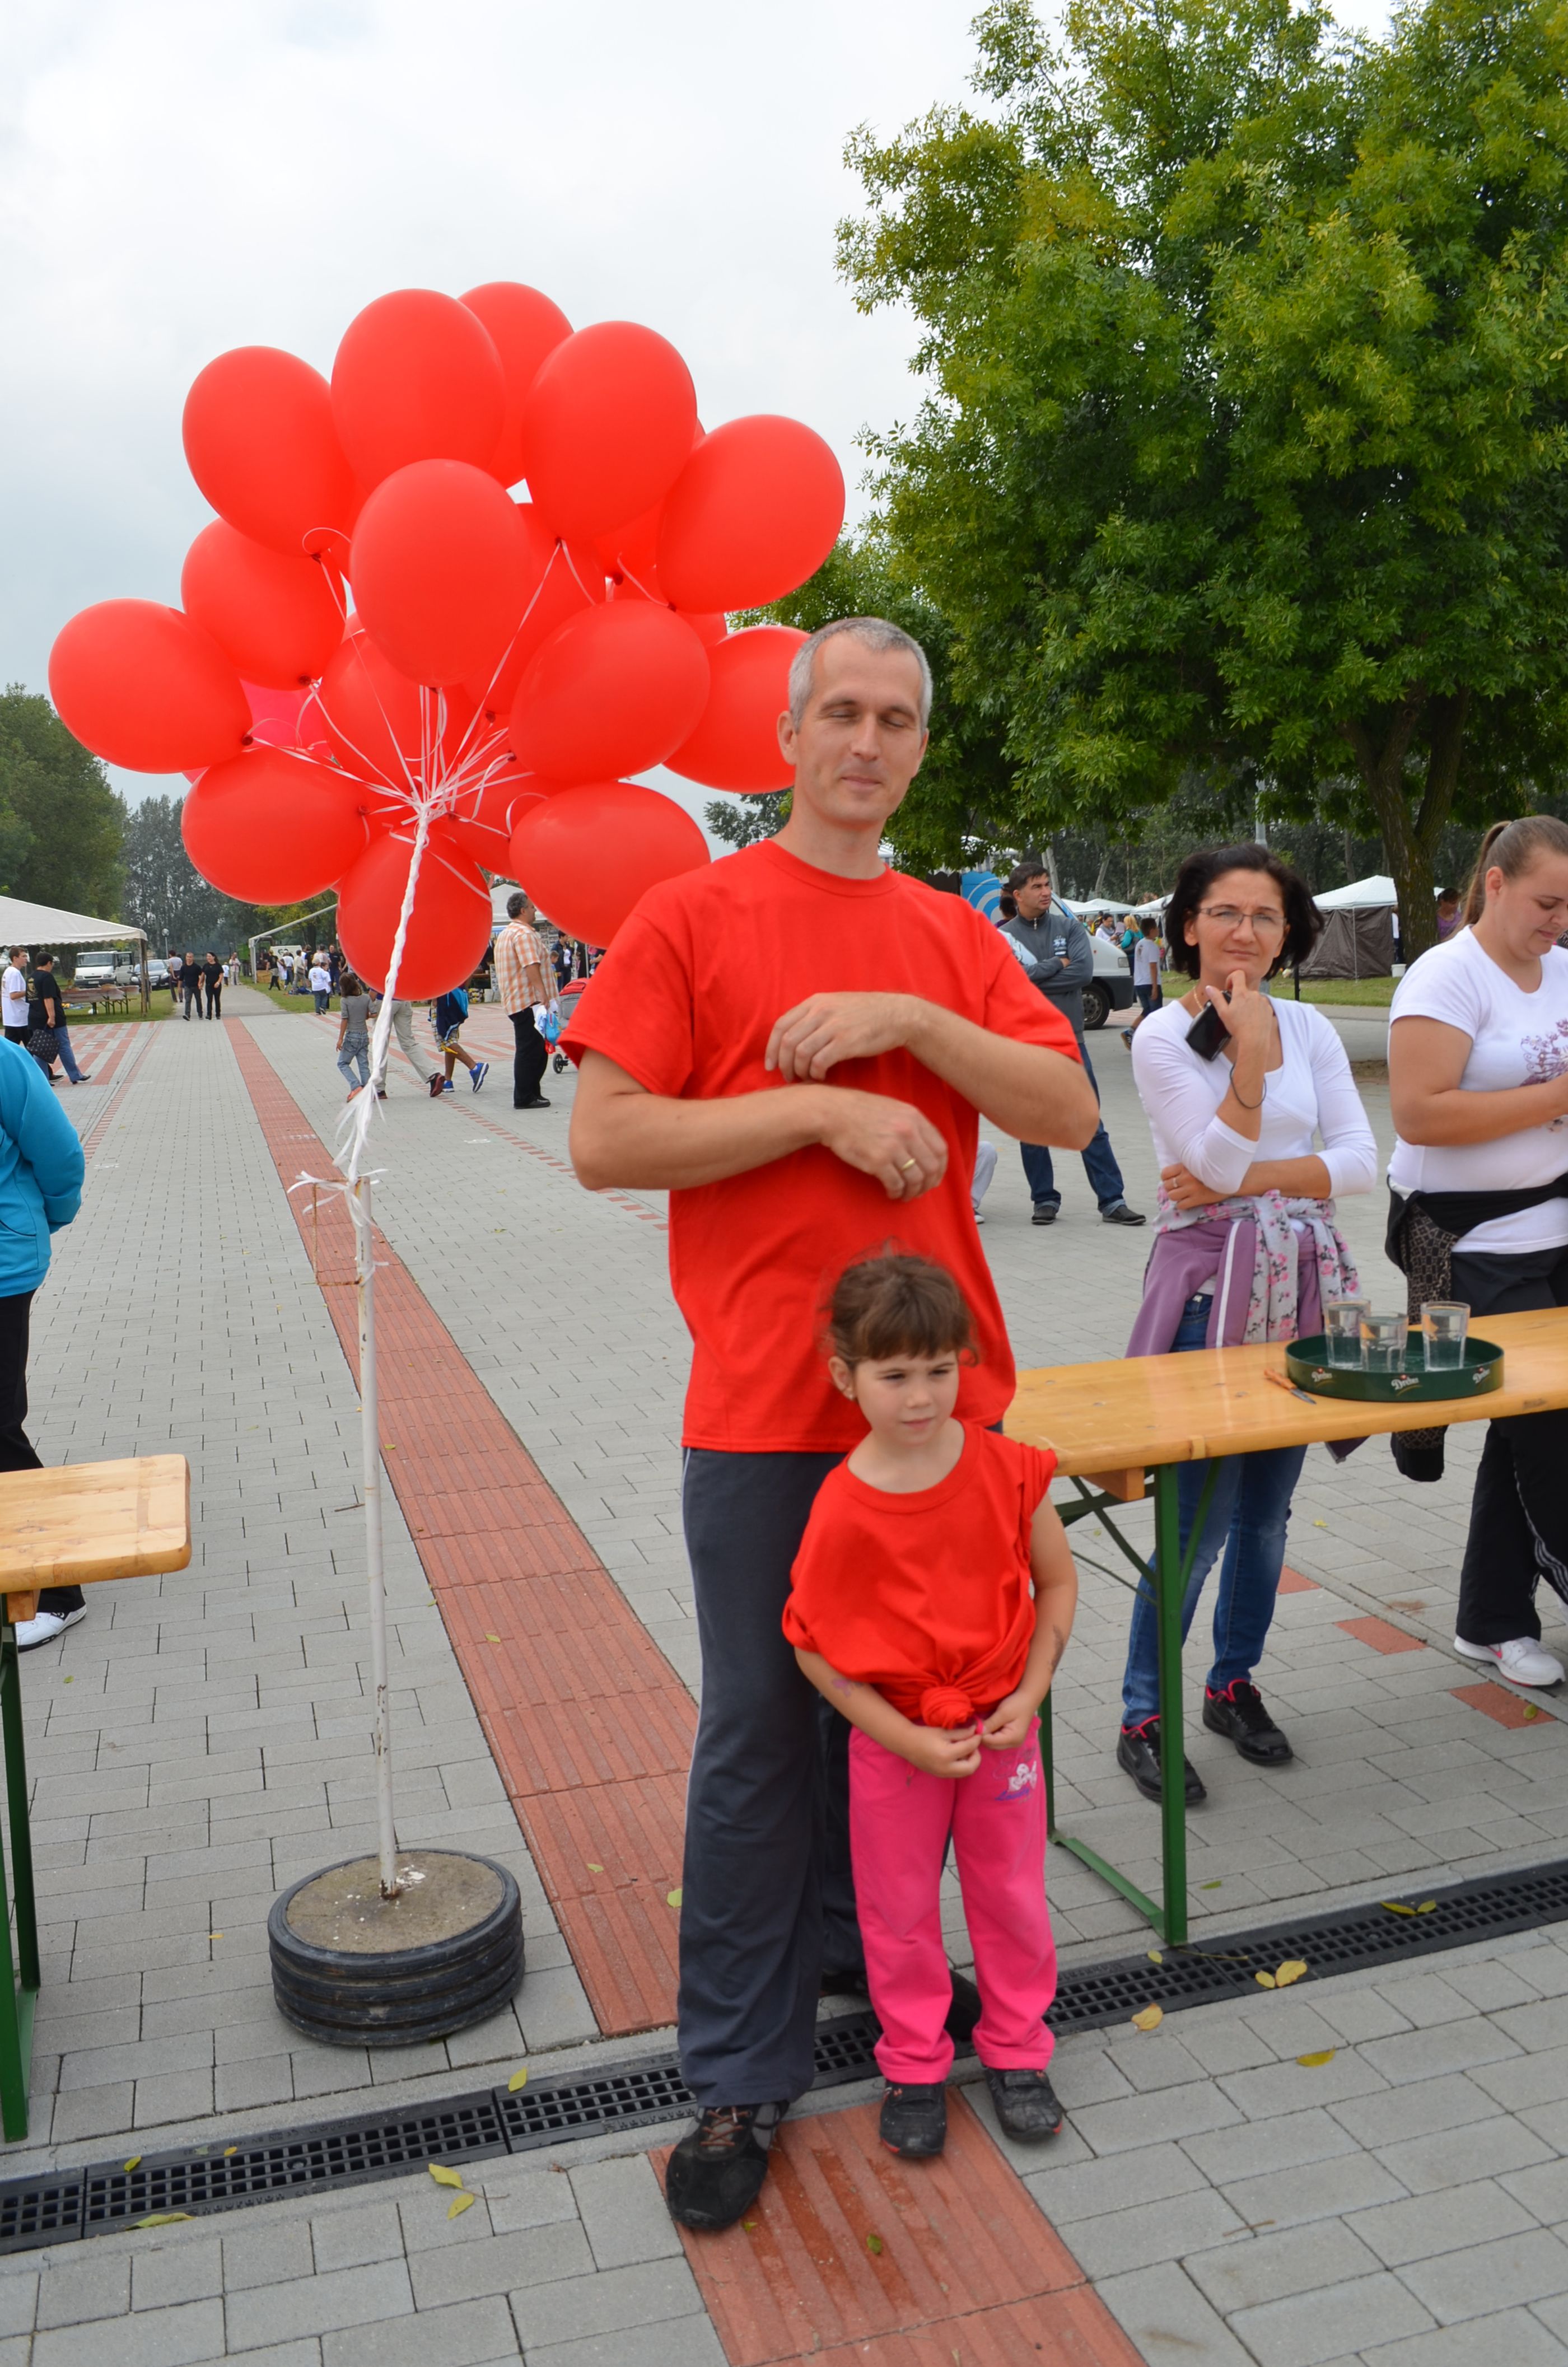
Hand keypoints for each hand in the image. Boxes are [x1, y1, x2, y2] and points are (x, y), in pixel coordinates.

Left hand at [766, 992, 918, 1080]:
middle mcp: (821, 1011)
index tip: (771, 1065)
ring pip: (801, 1053)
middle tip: (789, 1077)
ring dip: (799, 1071)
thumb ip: (813, 1017)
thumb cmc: (866, 1014)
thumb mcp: (835, 1005)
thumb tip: (791, 1038)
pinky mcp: (846, 1041)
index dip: (771, 1048)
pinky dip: (815, 1073)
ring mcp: (833, 1026)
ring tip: (805, 1078)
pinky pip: (819, 1062)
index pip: (781, 1025)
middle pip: (788, 1042)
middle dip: (784, 1064)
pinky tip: (821, 1077)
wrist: (897, 1015)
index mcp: (815, 1002)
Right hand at [814, 1087, 947, 1201]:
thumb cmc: (861, 1111)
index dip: (941, 1168)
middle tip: (920, 1191)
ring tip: (905, 1195)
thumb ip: (912, 1125)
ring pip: (915, 1178)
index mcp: (915, 1118)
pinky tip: (891, 1193)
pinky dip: (896, 1192)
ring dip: (912, 1191)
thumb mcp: (894, 1109)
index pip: (941, 1149)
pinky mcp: (877, 1161)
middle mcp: (908, 1132)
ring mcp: (893, 1147)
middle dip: (928, 1184)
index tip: (934, 1178)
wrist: (833, 1113)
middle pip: (931, 1167)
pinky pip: (895, 1183)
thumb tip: (926, 1150)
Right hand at [905, 1723, 982, 1778]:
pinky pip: (957, 1773)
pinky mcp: (941, 1776)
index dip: (976, 1740)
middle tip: (973, 1746)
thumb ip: (961, 1733)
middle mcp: (946, 1768)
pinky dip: (962, 1765)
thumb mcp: (943, 1732)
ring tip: (965, 1749)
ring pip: (965, 1772)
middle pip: (971, 1767)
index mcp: (946, 1754)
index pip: (969, 1748)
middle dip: (976, 1756)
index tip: (978, 1733)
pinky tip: (957, 1755)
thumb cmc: (924, 1735)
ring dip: (970, 1761)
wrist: (907, 1744)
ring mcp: (943, 1774)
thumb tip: (976, 1731)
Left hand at [981, 1693, 1037, 1750]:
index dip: (981, 1734)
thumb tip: (978, 1732)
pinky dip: (991, 1734)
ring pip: (993, 1744)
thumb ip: (991, 1723)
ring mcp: (1012, 1742)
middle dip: (983, 1736)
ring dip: (986, 1735)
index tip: (975, 1723)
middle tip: (977, 1723)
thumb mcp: (1003, 1712)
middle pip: (992, 1745)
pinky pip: (997, 1740)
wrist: (1028, 1699)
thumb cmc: (1017, 1704)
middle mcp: (1013, 1744)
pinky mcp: (1011, 1739)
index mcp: (1013, 1738)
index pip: (991, 1742)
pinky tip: (988, 1726)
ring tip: (982, 1724)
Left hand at [1161, 1160, 1221, 1211]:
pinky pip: (1180, 1205)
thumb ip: (1187, 1165)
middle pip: (1167, 1185)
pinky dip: (1182, 1205)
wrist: (1230, 1178)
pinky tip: (1187, 1202)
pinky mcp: (1197, 1199)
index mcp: (1185, 1166)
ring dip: (1175, 1196)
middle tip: (1178, 1188)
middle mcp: (1186, 1177)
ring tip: (1182, 1195)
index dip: (1166, 1178)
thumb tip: (1175, 1172)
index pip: (1165, 1173)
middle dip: (1171, 1187)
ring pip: (1171, 1196)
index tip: (1172, 1179)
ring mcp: (1191, 1189)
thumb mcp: (1199, 1162)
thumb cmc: (1215, 1169)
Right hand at [1206, 968, 1272, 1062]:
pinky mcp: (1269, 1008)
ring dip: (1248, 1003)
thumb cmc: (1238, 1027)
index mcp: (1241, 993)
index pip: (1238, 974)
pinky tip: (1253, 1020)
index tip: (1229, 988)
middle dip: (1239, 996)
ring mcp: (1263, 1000)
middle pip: (1245, 989)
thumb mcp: (1223, 1013)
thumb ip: (1216, 998)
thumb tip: (1209, 987)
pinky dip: (1256, 1009)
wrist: (1255, 1040)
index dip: (1231, 978)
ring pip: (1253, 997)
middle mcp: (1254, 994)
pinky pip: (1261, 1004)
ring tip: (1244, 1017)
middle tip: (1235, 1010)